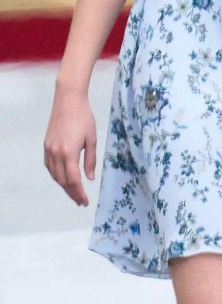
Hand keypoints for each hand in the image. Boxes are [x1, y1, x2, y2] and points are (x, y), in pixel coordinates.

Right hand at [44, 85, 96, 206]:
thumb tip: (90, 178)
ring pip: (55, 175)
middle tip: (80, 201)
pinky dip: (56, 175)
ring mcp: (49, 150)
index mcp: (69, 153)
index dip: (79, 193)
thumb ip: (90, 161)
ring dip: (64, 185)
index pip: (73, 180)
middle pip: (63, 181)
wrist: (68, 101)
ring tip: (74, 192)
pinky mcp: (46, 145)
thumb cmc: (84, 118)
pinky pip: (50, 166)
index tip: (85, 202)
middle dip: (72, 193)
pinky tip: (64, 178)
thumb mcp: (92, 139)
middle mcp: (56, 153)